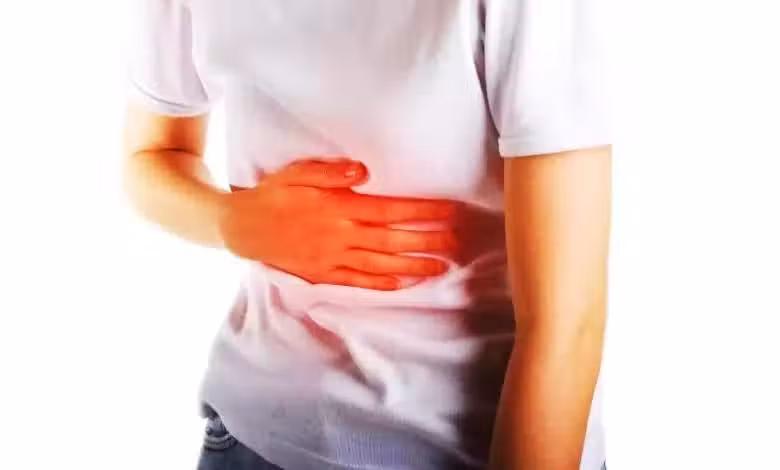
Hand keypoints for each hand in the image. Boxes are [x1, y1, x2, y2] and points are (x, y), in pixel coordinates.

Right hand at [217, 158, 458, 289]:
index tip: (450, 210)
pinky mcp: (323, 275)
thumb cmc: (273, 196)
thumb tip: (362, 173)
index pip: (391, 210)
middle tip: (458, 241)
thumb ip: (330, 173)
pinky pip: (357, 282)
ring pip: (381, 264)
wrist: (242, 228)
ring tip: (442, 267)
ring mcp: (332, 259)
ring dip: (413, 266)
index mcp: (338, 208)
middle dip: (429, 240)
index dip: (423, 211)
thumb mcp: (297, 173)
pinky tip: (402, 284)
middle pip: (393, 240)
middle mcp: (340, 236)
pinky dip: (381, 284)